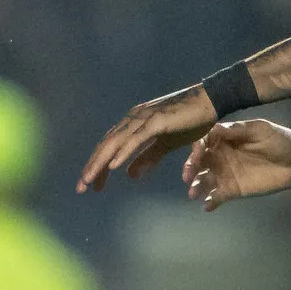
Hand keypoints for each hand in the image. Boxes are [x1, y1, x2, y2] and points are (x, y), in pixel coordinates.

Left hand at [77, 87, 216, 190]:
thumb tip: (129, 175)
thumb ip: (148, 157)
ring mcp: (144, 118)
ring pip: (115, 143)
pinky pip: (136, 139)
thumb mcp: (165, 144)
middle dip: (92, 167)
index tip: (90, 185)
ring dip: (100, 162)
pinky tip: (113, 166)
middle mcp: (133, 119)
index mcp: (133, 124)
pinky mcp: (156, 121)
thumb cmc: (189, 121)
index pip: (109, 147)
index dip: (97, 165)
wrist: (210, 101)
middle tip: (81, 188)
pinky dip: (123, 152)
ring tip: (89, 180)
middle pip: (106, 145)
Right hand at [182, 119, 290, 209]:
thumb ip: (238, 130)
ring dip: (197, 186)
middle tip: (188, 176)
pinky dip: (211, 201)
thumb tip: (215, 128)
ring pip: (205, 180)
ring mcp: (226, 174)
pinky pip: (218, 196)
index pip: (205, 142)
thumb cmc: (279, 140)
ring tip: (193, 193)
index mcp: (225, 139)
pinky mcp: (233, 189)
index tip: (197, 154)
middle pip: (200, 162)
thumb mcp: (260, 129)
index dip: (197, 148)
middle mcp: (221, 156)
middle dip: (190, 168)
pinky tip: (207, 206)